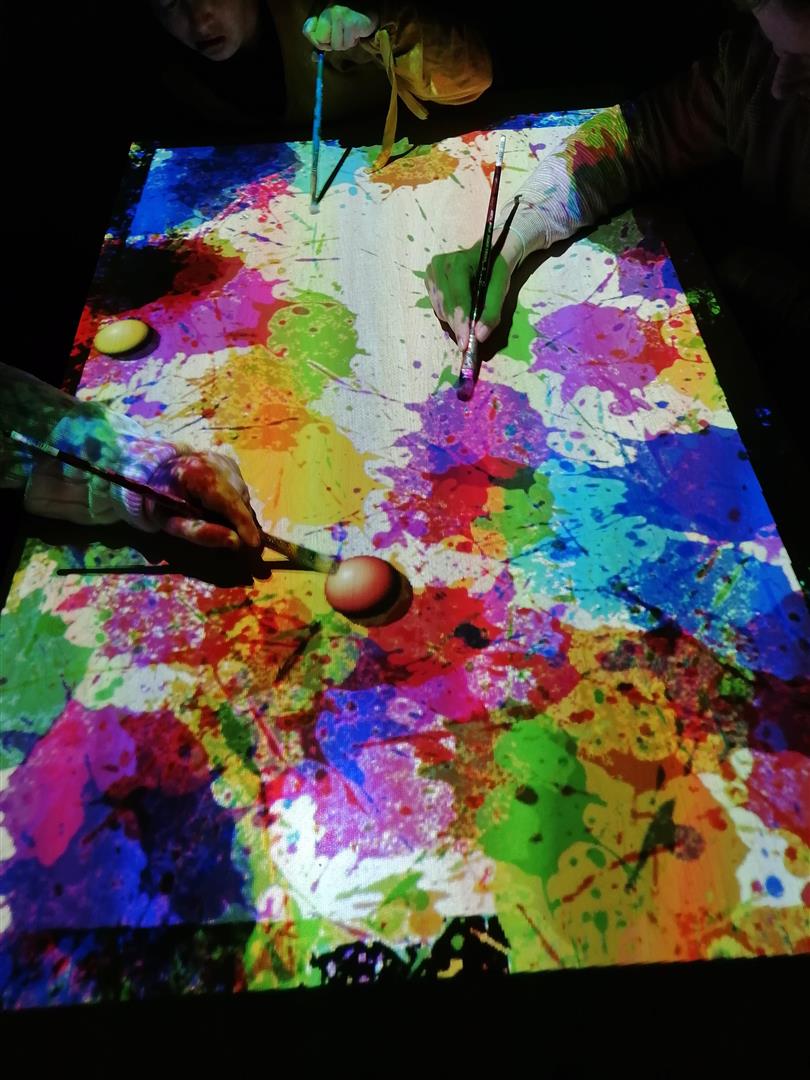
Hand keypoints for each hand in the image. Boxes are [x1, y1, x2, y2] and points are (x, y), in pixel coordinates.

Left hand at [147, 452, 260, 549]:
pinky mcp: (229, 463)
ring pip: (242, 493)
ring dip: (237, 511)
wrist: (157, 474)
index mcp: (197, 472)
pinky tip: (219, 506)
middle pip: (238, 497)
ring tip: (220, 520)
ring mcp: (224, 460)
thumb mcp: (173, 522)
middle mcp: (216, 461)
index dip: (242, 521)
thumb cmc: (162, 501)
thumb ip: (201, 533)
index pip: (227, 498)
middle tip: (229, 537)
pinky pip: (240, 488)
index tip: (253, 543)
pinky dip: (235, 501)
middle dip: (240, 520)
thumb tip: (236, 542)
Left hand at [302, 6, 378, 51]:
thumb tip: (314, 58)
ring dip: (344, 43)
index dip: (315, 40)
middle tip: (340, 36)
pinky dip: (352, 42)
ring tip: (349, 33)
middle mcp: (328, 11)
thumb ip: (321, 41)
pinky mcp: (350, 24)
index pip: (307, 31)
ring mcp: (339, 16)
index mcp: (320, 11)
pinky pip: (346, 44)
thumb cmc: (347, 23)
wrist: (367, 13)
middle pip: (320, 40)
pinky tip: (355, 32)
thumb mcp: (331, 29)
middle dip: (331, 44)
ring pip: (335, 45)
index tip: (326, 39)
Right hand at [425, 233, 521, 351]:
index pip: (458, 297)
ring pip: (439, 309)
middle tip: (467, 342)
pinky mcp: (428, 280)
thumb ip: (491, 312)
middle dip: (458, 326)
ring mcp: (431, 272)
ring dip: (453, 321)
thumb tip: (479, 336)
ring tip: (467, 321)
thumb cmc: (495, 271)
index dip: (461, 322)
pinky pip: (436, 307)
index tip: (464, 343)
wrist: (487, 254)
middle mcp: (440, 265)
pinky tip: (459, 311)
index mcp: (459, 262)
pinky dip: (448, 315)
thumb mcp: (500, 289)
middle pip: (446, 305)